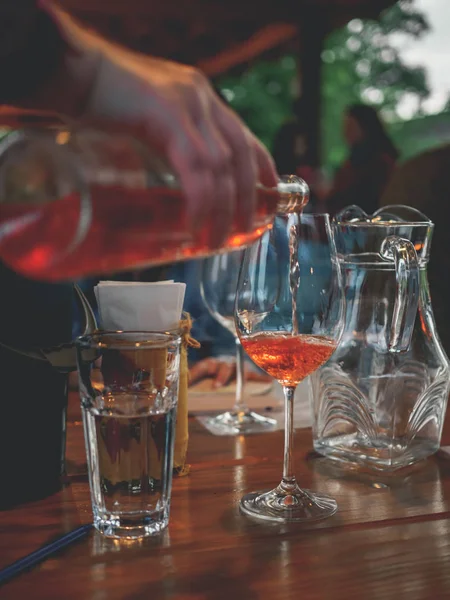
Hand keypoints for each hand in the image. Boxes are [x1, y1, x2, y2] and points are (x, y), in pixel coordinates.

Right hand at [42, 4, 278, 245]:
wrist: (69, 69)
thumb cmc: (98, 100)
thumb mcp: (145, 119)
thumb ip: (163, 142)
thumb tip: (165, 182)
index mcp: (200, 95)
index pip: (243, 133)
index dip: (262, 164)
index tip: (271, 191)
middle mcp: (201, 96)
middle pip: (239, 152)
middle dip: (248, 196)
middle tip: (245, 228)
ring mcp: (186, 103)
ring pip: (220, 165)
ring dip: (223, 207)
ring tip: (218, 239)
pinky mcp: (166, 115)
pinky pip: (194, 166)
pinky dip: (200, 198)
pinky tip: (196, 222)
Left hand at [189, 357, 271, 388]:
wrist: (230, 356)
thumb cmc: (213, 371)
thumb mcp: (203, 374)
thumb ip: (193, 380)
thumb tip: (180, 387)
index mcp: (211, 363)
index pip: (202, 366)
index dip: (195, 372)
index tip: (187, 380)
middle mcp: (223, 362)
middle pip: (222, 367)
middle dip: (220, 376)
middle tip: (216, 387)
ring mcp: (236, 366)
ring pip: (238, 368)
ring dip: (237, 376)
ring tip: (241, 383)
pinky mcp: (247, 371)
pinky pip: (254, 374)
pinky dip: (261, 378)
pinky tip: (268, 381)